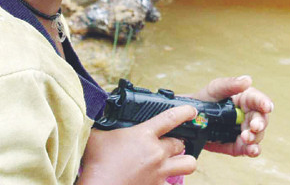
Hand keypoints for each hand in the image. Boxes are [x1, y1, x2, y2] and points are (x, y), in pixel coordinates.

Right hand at [79, 105, 198, 184]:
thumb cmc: (96, 164)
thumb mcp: (98, 137)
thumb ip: (104, 125)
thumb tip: (99, 117)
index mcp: (145, 135)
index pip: (172, 117)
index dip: (185, 112)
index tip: (192, 111)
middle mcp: (157, 153)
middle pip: (181, 143)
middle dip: (177, 143)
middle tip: (170, 145)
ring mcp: (160, 172)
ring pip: (188, 164)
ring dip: (184, 162)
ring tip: (176, 163)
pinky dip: (169, 184)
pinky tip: (161, 181)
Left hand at [191, 75, 273, 157]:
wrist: (191, 120)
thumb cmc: (205, 99)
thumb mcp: (215, 88)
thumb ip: (230, 84)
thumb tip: (248, 80)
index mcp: (246, 98)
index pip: (258, 100)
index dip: (264, 103)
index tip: (267, 107)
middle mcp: (249, 115)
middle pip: (261, 119)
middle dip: (259, 123)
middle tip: (254, 126)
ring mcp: (245, 131)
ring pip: (257, 135)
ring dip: (255, 137)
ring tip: (246, 138)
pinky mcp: (238, 145)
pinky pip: (248, 149)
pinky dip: (252, 150)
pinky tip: (252, 150)